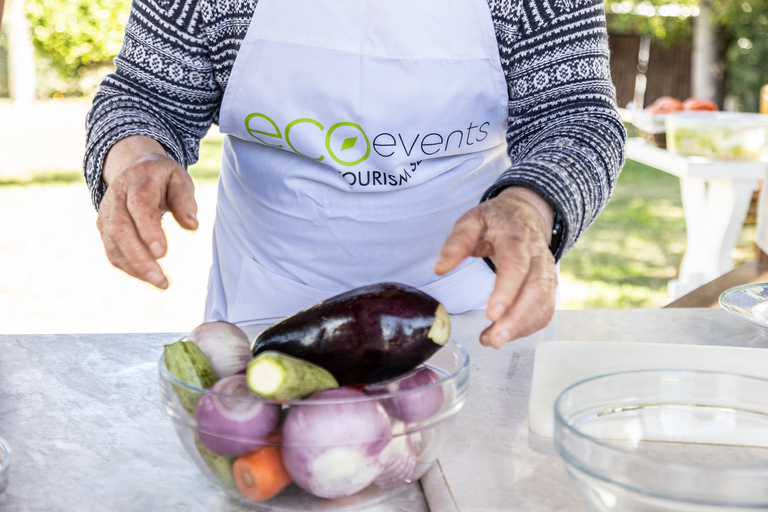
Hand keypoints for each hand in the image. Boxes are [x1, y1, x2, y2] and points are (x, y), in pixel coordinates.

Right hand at [97, 135, 198, 288]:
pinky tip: (148, 277)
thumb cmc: (163, 178)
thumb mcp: (179, 179)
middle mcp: (117, 196)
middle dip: (139, 257)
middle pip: (120, 229)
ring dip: (134, 267)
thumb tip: (192, 226)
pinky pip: (112, 251)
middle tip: (161, 278)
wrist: (134, 168)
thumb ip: (185, 201)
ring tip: (160, 283)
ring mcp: (107, 213)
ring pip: (113, 244)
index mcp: (139, 180)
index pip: (139, 205)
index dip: (148, 229)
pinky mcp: (104, 227)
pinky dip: (128, 267)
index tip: (162, 253)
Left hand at [434, 187, 556, 347]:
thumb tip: (440, 268)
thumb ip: (456, 244)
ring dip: (521, 327)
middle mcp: (537, 256)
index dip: (506, 291)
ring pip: (543, 303)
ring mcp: (546, 271)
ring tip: (492, 341)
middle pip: (535, 289)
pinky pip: (545, 310)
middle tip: (494, 340)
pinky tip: (505, 335)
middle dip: (516, 319)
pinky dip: (528, 327)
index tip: (491, 314)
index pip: (516, 265)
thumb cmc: (495, 220)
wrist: (524, 213)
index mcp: (515, 237)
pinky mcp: (548, 286)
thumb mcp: (470, 221)